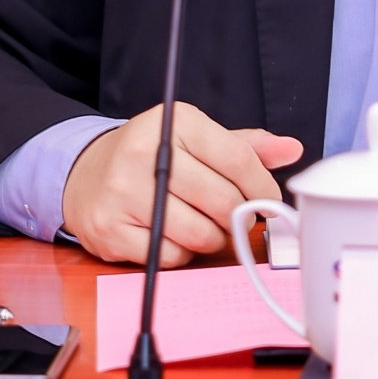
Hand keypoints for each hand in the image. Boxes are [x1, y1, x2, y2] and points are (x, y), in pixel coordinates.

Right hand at [61, 101, 302, 264]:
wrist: (85, 174)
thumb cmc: (153, 157)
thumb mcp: (196, 139)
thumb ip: (244, 146)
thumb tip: (292, 149)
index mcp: (175, 122)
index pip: (237, 158)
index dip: (262, 186)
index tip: (268, 199)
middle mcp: (146, 152)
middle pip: (221, 199)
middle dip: (240, 217)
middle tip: (239, 218)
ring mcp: (124, 193)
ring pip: (198, 232)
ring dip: (213, 238)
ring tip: (207, 225)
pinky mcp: (111, 230)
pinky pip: (170, 255)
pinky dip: (183, 253)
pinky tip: (176, 236)